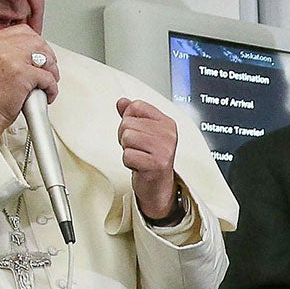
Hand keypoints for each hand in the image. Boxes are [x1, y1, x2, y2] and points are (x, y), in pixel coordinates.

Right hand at [0, 26, 59, 138]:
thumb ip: (8, 52)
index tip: (41, 56)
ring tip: (46, 84)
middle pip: (37, 42)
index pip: (23, 31)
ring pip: (46, 58)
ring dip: (52, 73)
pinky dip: (52, 88)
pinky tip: (46, 95)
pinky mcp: (22, 74)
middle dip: (48, 58)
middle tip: (48, 72)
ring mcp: (10, 58)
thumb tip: (34, 49)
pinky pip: (48, 78)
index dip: (37, 44)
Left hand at [114, 97, 179, 220]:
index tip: (137, 131)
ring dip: (127, 149)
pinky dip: (128, 162)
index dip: (128, 119)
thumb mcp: (143, 133)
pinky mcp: (156, 164)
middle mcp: (168, 134)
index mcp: (167, 123)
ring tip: (138, 156)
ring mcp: (163, 149)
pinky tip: (138, 165)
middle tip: (137, 148)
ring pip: (126, 138)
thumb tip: (122, 102)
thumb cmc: (151, 159)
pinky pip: (127, 155)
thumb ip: (132, 115)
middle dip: (125, 137)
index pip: (136, 106)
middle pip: (128, 123)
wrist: (158, 186)